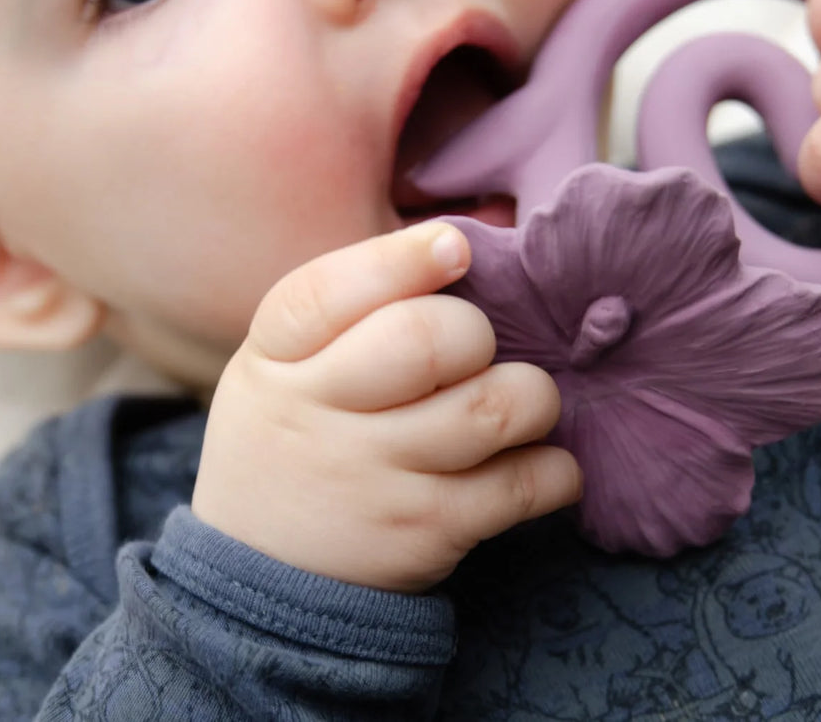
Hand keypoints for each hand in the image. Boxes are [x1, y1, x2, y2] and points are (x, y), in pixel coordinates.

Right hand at [191, 223, 581, 593]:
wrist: (264, 575)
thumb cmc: (299, 434)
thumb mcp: (281, 364)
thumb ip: (352, 306)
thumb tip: (458, 244)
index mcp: (276, 356)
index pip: (327, 292)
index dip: (402, 261)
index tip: (454, 249)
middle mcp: (319, 415)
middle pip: (427, 341)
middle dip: (477, 332)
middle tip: (477, 352)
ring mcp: (376, 479)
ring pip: (494, 408)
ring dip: (532, 396)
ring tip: (518, 405)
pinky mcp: (429, 532)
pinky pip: (526, 483)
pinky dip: (556, 468)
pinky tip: (539, 461)